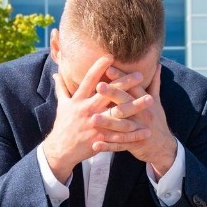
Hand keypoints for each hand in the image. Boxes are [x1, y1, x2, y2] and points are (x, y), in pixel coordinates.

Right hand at [42, 56, 150, 182]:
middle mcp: (87, 110)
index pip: (90, 79)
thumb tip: (56, 72)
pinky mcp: (100, 138)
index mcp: (79, 99)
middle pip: (109, 93)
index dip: (100, 67)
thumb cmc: (63, 125)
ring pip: (118, 114)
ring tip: (150, 99)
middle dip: (125, 83)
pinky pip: (119, 135)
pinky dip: (133, 133)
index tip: (111, 56)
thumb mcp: (61, 105)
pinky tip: (146, 130)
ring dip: (136, 106)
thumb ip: (61, 88)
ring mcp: (94, 124)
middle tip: (140, 74)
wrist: (61, 150)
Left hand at [91, 67, 176, 176]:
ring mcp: (139, 130)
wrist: (164, 147)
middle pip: (127, 103)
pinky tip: (95, 145)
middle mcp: (143, 114)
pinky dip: (107, 146)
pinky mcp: (135, 144)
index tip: (108, 67)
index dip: (121, 77)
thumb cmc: (157, 121)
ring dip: (107, 122)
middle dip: (113, 94)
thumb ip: (154, 83)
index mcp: (147, 102)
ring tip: (93, 118)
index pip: (133, 86)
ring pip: (122, 125)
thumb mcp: (157, 102)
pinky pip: (119, 145)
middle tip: (98, 86)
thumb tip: (157, 65)